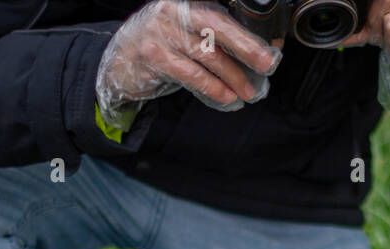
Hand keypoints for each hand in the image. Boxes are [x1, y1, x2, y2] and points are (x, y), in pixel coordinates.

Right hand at [96, 0, 282, 123]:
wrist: (117, 62)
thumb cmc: (159, 47)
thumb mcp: (186, 33)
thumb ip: (215, 37)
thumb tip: (257, 53)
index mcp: (187, 1)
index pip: (223, 13)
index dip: (249, 31)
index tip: (272, 47)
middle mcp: (173, 10)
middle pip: (218, 26)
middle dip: (247, 47)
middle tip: (268, 65)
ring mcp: (161, 31)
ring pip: (207, 53)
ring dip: (232, 76)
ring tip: (248, 91)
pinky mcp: (153, 55)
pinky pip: (191, 74)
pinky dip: (213, 88)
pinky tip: (226, 97)